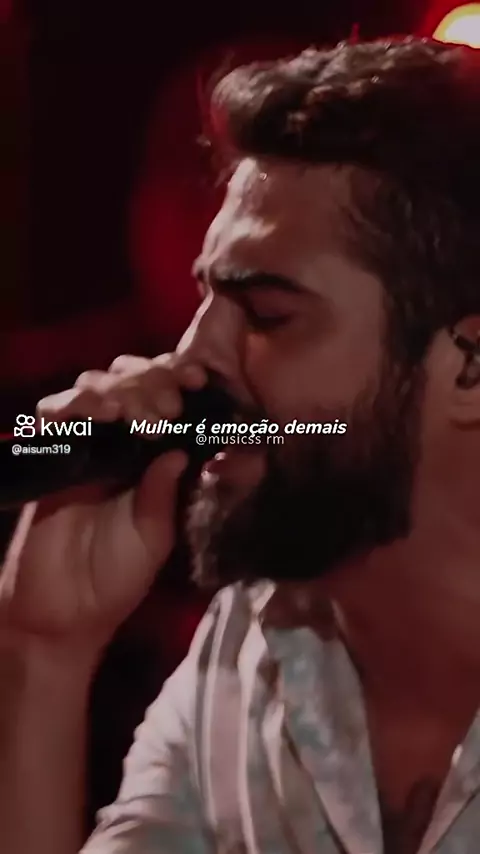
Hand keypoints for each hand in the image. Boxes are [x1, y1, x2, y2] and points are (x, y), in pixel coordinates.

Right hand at [0, 354, 206, 654]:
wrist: (64, 611)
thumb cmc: (116, 577)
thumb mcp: (153, 538)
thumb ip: (163, 495)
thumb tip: (180, 450)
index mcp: (154, 456)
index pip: (167, 398)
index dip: (181, 380)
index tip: (198, 380)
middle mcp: (120, 442)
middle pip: (132, 378)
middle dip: (153, 381)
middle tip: (169, 407)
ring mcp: (83, 445)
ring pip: (94, 385)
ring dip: (119, 388)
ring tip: (139, 415)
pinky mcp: (48, 455)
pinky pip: (52, 414)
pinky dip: (73, 404)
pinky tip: (100, 413)